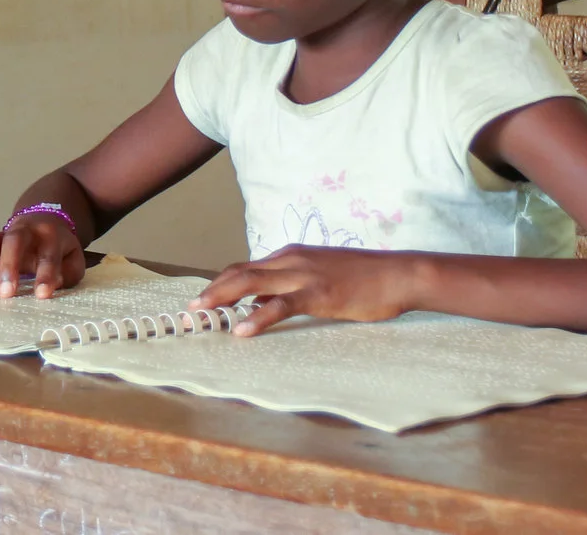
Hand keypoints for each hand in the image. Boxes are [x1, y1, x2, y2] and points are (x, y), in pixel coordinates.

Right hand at [0, 213, 87, 299]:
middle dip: (9, 265)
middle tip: (6, 292)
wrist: (43, 222)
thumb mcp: (72, 259)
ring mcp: (3, 235)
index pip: (48, 253)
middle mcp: (24, 231)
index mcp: (50, 235)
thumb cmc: (58, 249)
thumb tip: (53, 284)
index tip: (42, 294)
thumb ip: (67, 273)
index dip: (45, 273)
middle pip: (13, 240)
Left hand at [188, 246, 422, 336]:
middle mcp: (291, 259)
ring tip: (200, 315)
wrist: (398, 274)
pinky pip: (281, 305)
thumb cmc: (363, 279)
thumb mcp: (320, 278)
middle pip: (239, 273)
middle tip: (188, 311)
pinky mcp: (318, 293)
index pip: (244, 268)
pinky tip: (242, 330)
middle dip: (211, 292)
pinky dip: (258, 317)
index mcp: (290, 255)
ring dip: (222, 299)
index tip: (199, 302)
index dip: (219, 285)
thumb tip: (261, 305)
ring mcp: (303, 274)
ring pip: (251, 284)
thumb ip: (290, 287)